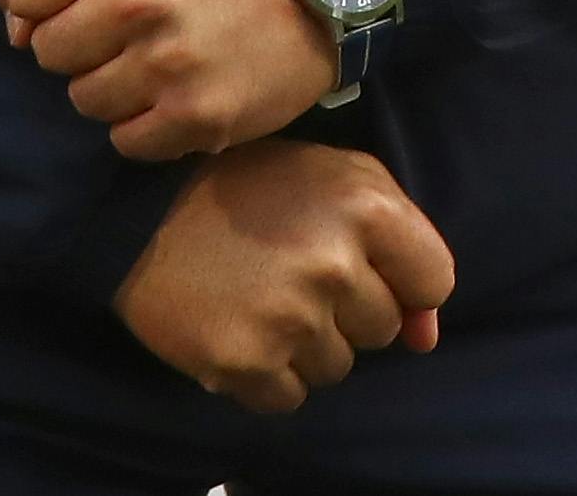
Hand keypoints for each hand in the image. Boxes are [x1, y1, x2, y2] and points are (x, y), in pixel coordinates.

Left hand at [0, 0, 334, 161]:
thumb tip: (12, 24)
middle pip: (47, 53)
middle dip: (82, 43)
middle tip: (136, 26)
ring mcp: (167, 62)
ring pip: (84, 100)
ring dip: (115, 85)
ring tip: (163, 56)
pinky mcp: (196, 116)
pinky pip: (125, 141)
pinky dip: (147, 124)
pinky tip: (181, 90)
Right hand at [115, 141, 453, 414]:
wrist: (143, 214)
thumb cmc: (251, 189)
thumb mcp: (336, 179)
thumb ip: (400, 242)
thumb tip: (426, 336)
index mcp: (365, 208)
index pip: (434, 280)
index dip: (406, 284)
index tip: (369, 274)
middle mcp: (334, 264)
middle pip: (383, 329)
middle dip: (350, 311)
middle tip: (297, 276)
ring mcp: (290, 318)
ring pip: (339, 367)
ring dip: (310, 345)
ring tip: (266, 300)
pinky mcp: (246, 362)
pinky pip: (291, 397)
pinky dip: (271, 376)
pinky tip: (244, 331)